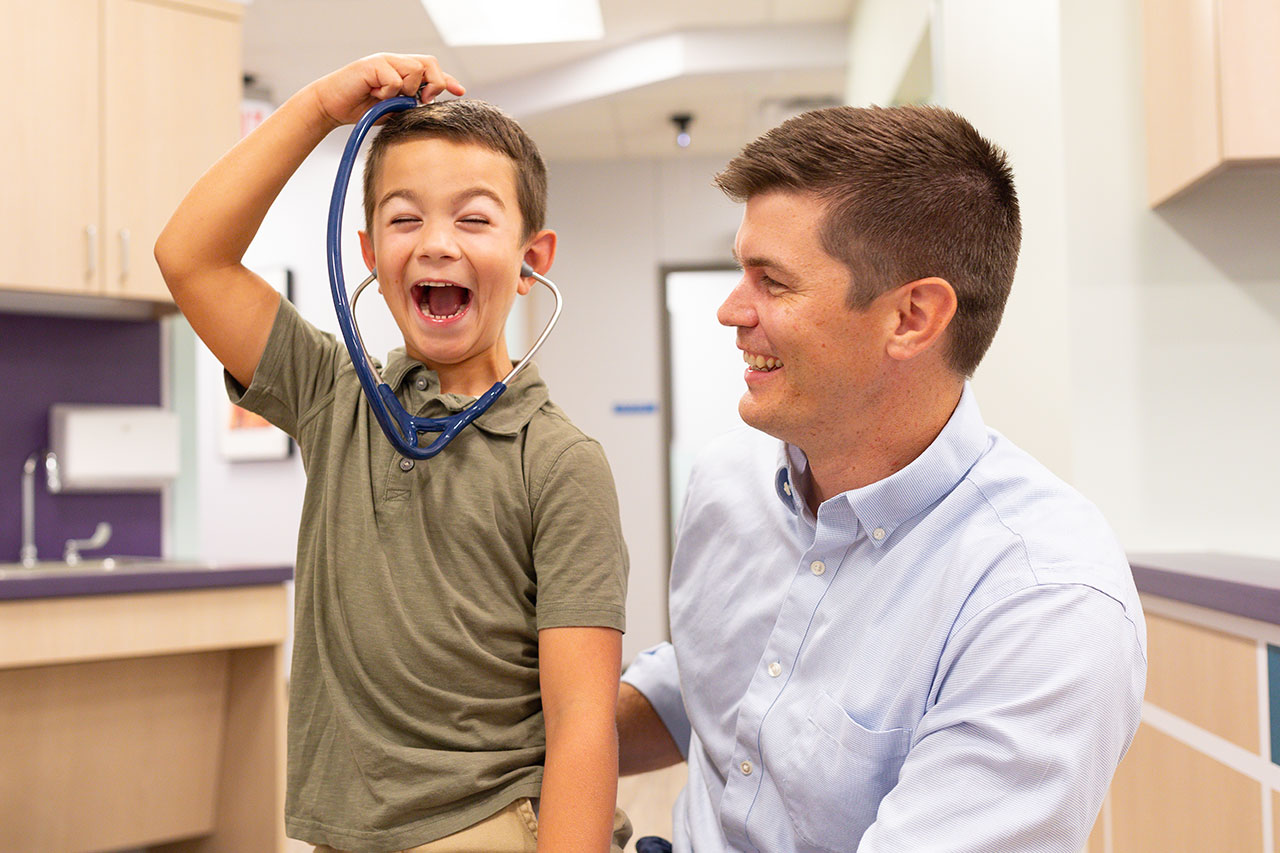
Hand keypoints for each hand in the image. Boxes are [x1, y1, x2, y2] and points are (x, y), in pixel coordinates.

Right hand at [306, 53, 464, 129]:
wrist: (332, 107)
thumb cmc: (362, 109)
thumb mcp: (394, 111)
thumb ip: (412, 106)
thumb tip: (432, 107)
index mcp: (403, 72)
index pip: (432, 70)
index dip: (447, 80)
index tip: (459, 92)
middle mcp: (395, 62)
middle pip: (429, 64)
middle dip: (434, 84)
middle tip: (423, 101)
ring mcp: (384, 61)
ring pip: (415, 70)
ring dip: (407, 90)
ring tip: (389, 99)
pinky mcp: (372, 65)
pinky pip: (394, 79)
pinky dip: (389, 92)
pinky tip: (376, 96)